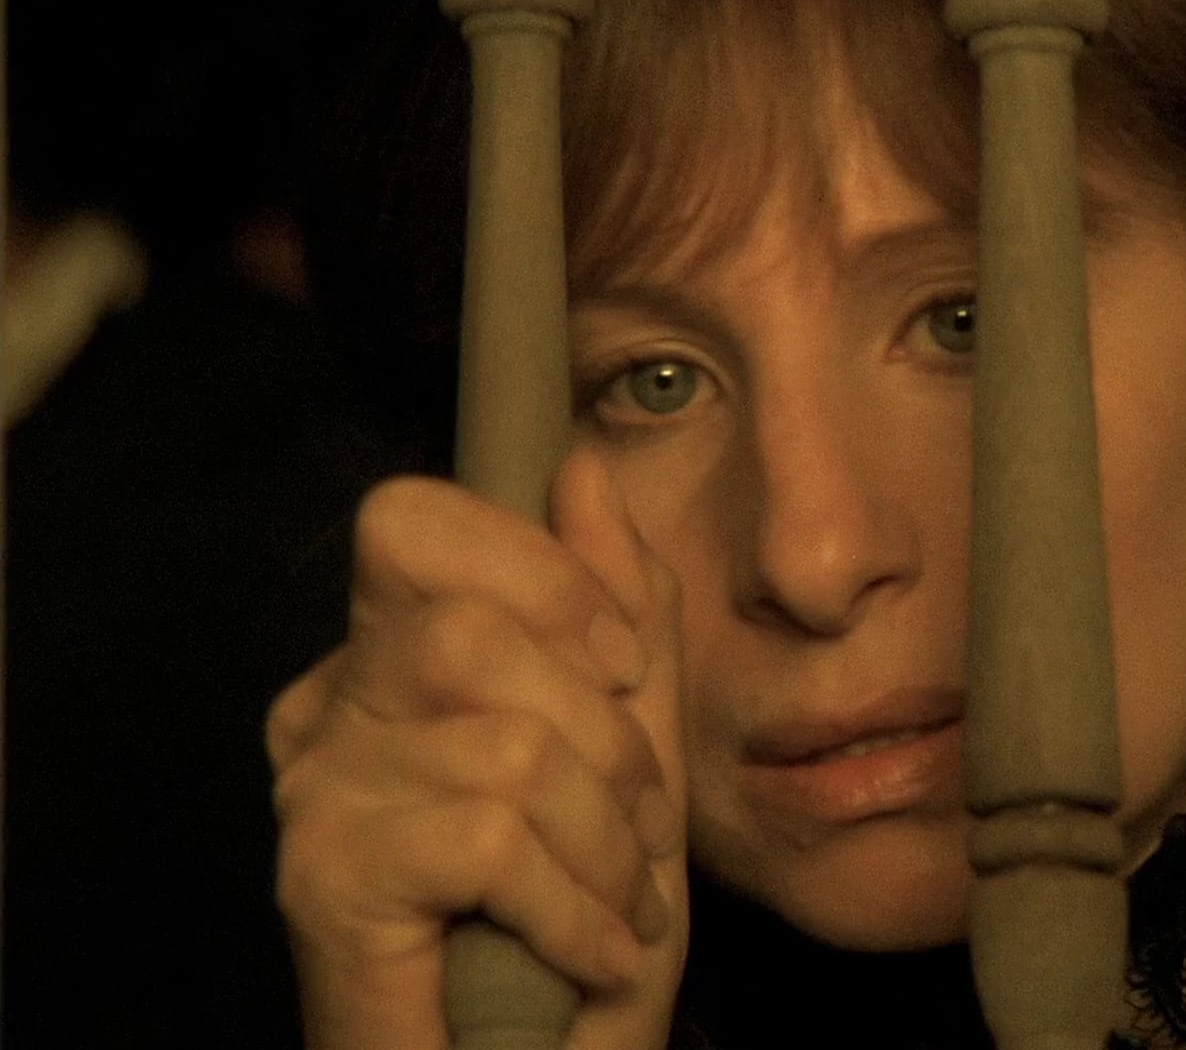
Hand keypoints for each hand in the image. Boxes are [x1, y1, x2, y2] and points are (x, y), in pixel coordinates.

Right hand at [267, 454, 687, 1049]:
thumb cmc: (579, 918)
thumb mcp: (634, 750)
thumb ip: (618, 611)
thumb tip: (583, 467)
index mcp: (394, 660)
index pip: (413, 523)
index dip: (538, 573)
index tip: (619, 662)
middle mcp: (329, 711)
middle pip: (464, 631)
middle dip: (603, 735)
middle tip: (638, 824)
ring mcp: (314, 795)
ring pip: (500, 742)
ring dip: (606, 839)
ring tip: (623, 903)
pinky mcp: (321, 882)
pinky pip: (487, 839)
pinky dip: (576, 905)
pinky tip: (593, 951)